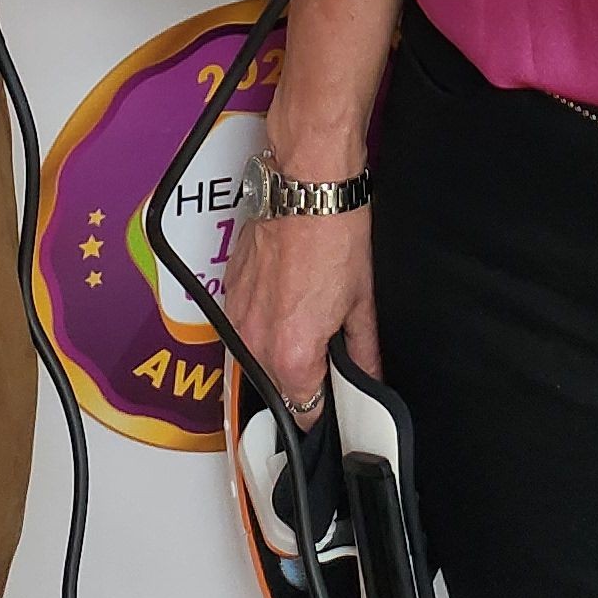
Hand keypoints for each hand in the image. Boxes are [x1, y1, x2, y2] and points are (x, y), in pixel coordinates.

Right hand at [220, 202, 377, 417]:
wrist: (307, 187)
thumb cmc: (335, 235)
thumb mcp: (362, 302)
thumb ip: (363, 351)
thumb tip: (368, 377)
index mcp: (292, 354)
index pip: (303, 410)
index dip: (323, 407)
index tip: (334, 397)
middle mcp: (256, 341)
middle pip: (277, 386)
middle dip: (301, 378)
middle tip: (326, 353)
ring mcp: (238, 315)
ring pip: (256, 356)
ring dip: (277, 350)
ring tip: (306, 318)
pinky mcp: (229, 291)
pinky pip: (243, 325)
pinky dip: (263, 321)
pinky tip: (287, 298)